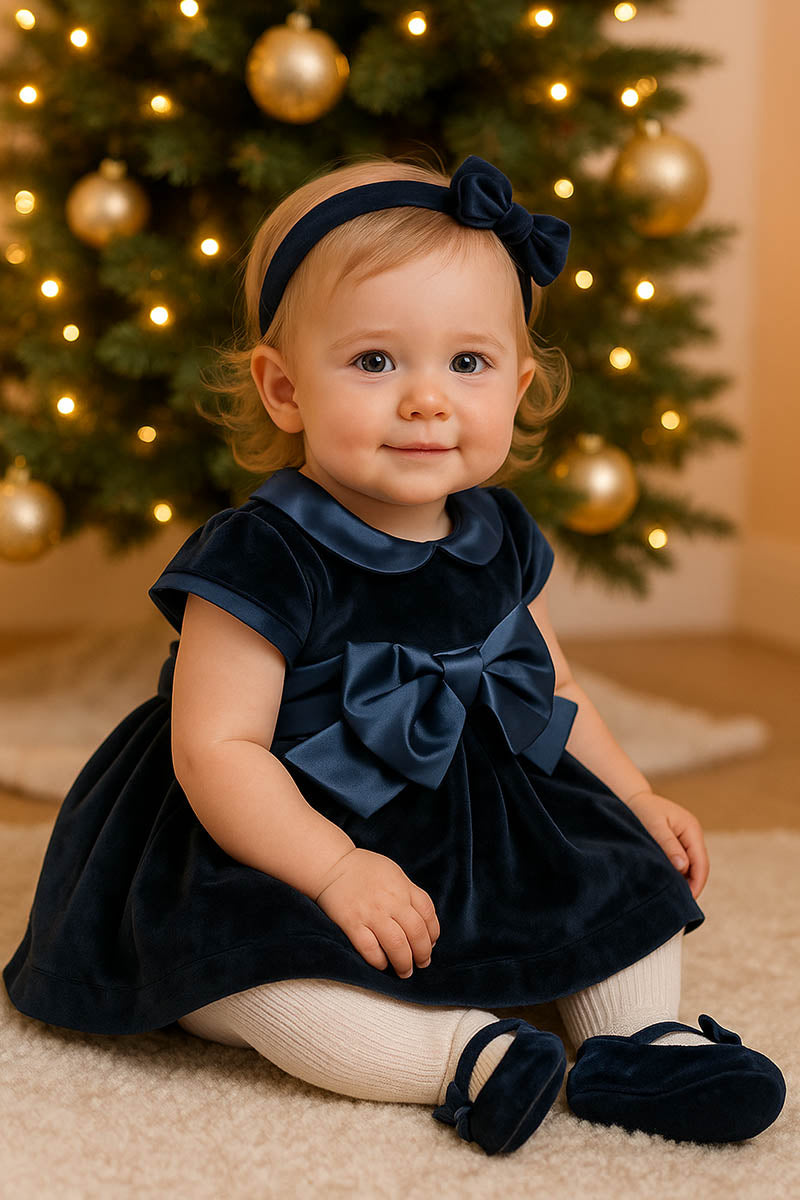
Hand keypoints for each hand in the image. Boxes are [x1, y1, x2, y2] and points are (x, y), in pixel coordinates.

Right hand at [312, 847, 439, 977]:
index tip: (430, 943)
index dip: (433, 933)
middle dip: (423, 954)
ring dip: (404, 963)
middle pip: (416, 933)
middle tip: (421, 963)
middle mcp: (391, 901)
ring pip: (397, 945)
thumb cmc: (365, 869)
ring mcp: (371, 913)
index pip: (427, 914)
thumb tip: (423, 924)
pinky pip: (370, 949)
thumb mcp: (394, 873)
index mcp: (403, 888)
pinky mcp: (352, 924)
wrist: (332, 865)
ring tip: (405, 971)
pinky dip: (379, 961)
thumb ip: (409, 894)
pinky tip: (383, 963)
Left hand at [623, 790, 709, 900]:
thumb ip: (669, 846)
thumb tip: (683, 867)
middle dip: (692, 886)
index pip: (701, 863)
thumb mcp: (654, 826)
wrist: (629, 797)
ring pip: (690, 866)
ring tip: (672, 898)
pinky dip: (677, 874)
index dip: (697, 883)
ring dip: (684, 881)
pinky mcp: (676, 843)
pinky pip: (681, 862)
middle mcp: (692, 834)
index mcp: (691, 829)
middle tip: (679, 905)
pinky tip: (667, 885)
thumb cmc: (641, 809)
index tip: (687, 900)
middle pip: (699, 867)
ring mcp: (685, 839)